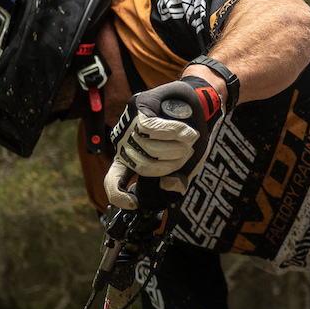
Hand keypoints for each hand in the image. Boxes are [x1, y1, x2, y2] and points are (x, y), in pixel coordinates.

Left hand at [104, 77, 225, 209]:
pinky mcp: (137, 108)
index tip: (134, 203)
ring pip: (148, 148)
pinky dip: (174, 132)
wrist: (197, 105)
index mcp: (130, 161)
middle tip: (187, 153)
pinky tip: (187, 132)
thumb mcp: (185, 166)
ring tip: (189, 140)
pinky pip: (152, 129)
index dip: (118, 196)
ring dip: (177, 147)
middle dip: (172, 163)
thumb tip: (167, 185)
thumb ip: (177, 181)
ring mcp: (128, 125)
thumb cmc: (187, 138)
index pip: (112, 181)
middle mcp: (125, 145)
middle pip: (143, 167)